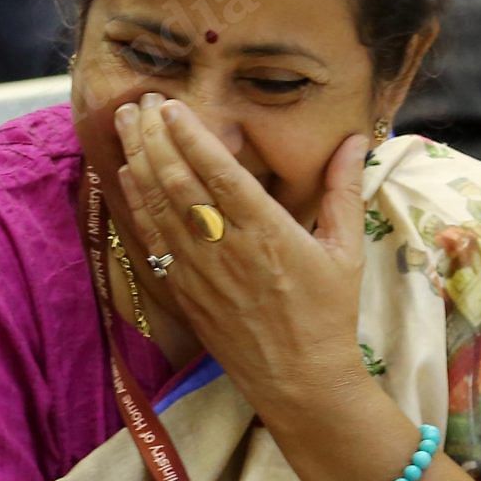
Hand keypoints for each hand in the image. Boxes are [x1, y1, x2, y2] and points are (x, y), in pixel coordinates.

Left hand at [114, 94, 370, 422]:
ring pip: (158, 205)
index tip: (170, 105)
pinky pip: (151, 238)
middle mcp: (227, 247)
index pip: (220, 173)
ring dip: (137, 160)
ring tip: (123, 123)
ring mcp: (199, 270)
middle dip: (153, 136)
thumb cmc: (327, 314)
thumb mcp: (347, 251)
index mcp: (269, 232)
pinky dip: (135, 203)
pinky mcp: (183, 290)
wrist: (298, 380)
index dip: (191, 136)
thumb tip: (358, 140)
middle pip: (179, 181)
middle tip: (138, 101)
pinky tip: (125, 175)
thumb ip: (345, 191)